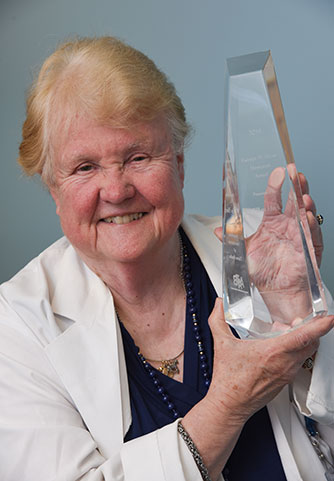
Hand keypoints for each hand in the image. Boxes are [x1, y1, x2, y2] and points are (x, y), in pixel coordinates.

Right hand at [182, 299, 333, 479]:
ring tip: (286, 331)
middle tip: (302, 319)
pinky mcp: (286, 381)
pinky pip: (298, 362)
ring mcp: (287, 374)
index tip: (328, 318)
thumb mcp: (221, 344)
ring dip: (302, 340)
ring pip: (306, 353)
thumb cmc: (228, 380)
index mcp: (273, 353)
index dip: (320, 326)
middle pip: (311, 344)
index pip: (304, 337)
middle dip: (311, 329)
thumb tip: (218, 305)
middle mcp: (285, 364)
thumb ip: (218, 320)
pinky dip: (295, 352)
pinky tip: (280, 348)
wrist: (229, 406)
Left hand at [216, 167, 322, 324]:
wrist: (275, 290)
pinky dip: (311, 226)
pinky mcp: (309, 248)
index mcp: (272, 221)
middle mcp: (287, 224)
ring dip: (305, 204)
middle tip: (296, 172)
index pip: (274, 198)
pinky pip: (312, 235)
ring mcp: (300, 235)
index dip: (276, 185)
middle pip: (294, 200)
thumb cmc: (262, 270)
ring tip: (303, 195)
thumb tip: (216, 230)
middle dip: (296, 186)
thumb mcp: (243, 252)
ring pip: (305, 214)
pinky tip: (307, 217)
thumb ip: (232, 239)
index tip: (278, 171)